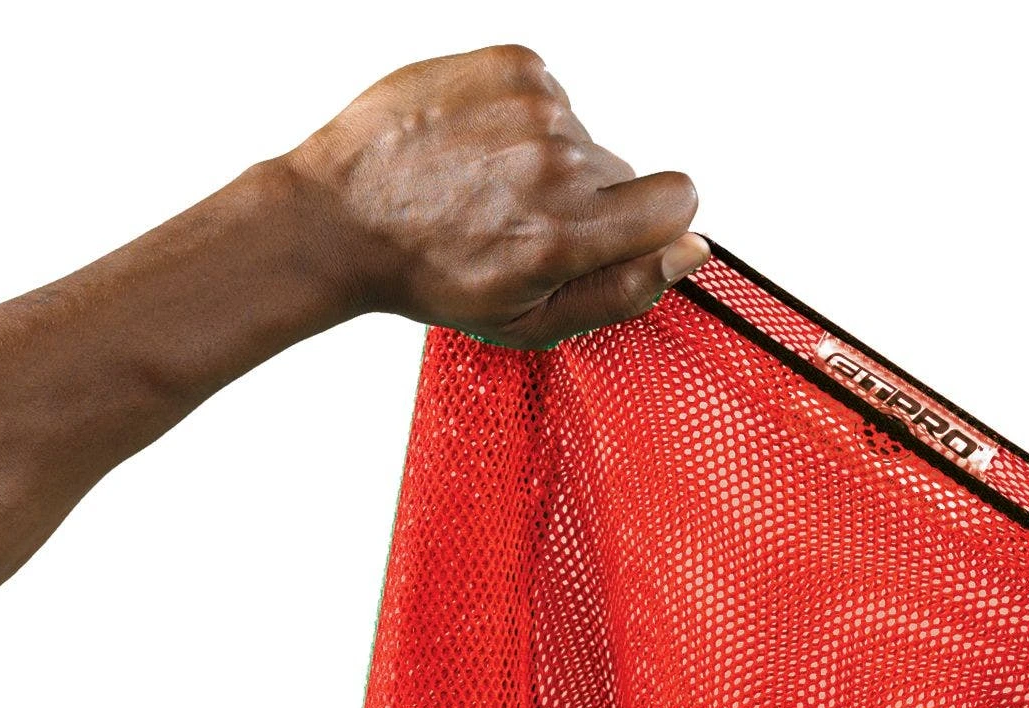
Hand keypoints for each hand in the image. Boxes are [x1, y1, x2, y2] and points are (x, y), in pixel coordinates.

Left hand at [279, 44, 707, 347]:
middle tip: (516, 219)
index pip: (678, 201)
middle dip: (585, 198)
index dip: (649, 222)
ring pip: (581, 135)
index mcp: (568, 232)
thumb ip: (623, 292)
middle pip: (623, 171)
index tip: (607, 233)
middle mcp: (556, 162)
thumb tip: (689, 251)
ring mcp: (532, 104)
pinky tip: (477, 146)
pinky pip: (550, 95)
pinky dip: (521, 118)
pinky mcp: (510, 64)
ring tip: (485, 183)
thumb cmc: (427, 275)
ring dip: (547, 158)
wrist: (339, 216)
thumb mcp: (528, 322)